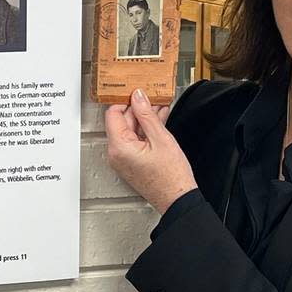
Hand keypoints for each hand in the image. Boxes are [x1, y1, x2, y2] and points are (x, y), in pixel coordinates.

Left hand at [104, 88, 197, 213]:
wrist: (178, 199)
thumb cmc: (171, 177)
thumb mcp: (161, 138)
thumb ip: (147, 114)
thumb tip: (138, 97)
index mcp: (119, 147)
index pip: (113, 114)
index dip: (125, 100)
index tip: (137, 92)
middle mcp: (116, 153)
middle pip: (122, 121)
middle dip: (138, 108)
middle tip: (153, 96)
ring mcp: (123, 158)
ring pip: (131, 129)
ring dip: (144, 118)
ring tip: (160, 106)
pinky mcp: (132, 161)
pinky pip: (136, 139)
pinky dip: (146, 129)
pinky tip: (159, 120)